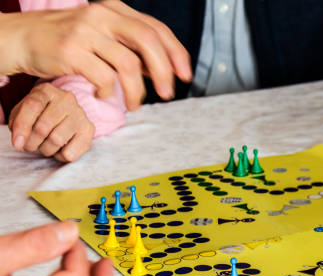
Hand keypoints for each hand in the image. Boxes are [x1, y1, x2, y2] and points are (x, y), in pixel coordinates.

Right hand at [0, 0, 191, 109]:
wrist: (22, 38)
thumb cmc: (68, 42)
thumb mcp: (103, 36)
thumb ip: (130, 49)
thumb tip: (162, 69)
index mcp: (115, 9)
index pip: (156, 28)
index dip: (176, 53)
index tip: (185, 75)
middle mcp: (102, 15)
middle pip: (148, 41)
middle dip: (164, 71)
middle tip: (167, 94)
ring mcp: (86, 31)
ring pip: (128, 64)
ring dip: (137, 91)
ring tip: (134, 104)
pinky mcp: (71, 50)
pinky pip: (104, 77)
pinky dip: (109, 91)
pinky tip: (105, 95)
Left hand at [8, 83, 94, 161]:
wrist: (63, 117)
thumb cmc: (39, 115)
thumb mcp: (23, 113)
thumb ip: (18, 124)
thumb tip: (19, 142)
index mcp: (47, 91)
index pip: (33, 106)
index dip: (22, 126)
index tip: (17, 143)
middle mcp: (67, 99)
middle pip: (44, 126)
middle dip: (32, 142)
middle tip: (30, 146)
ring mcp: (80, 114)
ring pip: (57, 140)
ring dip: (46, 149)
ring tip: (44, 146)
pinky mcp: (89, 129)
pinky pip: (71, 152)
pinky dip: (60, 156)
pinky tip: (59, 150)